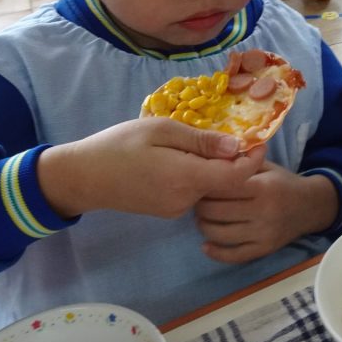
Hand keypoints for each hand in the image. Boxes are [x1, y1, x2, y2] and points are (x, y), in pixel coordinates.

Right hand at [38, 117, 265, 219]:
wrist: (83, 177)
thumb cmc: (119, 146)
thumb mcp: (161, 130)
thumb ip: (201, 141)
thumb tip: (237, 145)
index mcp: (187, 179)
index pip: (237, 177)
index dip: (253, 160)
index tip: (258, 140)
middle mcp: (186, 200)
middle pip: (226, 183)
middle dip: (235, 161)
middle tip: (231, 134)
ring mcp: (176, 209)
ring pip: (211, 188)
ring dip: (214, 168)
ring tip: (201, 143)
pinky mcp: (167, 210)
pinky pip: (194, 192)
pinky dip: (199, 176)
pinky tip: (183, 158)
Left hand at [194, 160, 337, 263]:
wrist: (312, 206)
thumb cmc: (283, 183)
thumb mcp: (266, 166)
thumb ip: (241, 163)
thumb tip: (211, 157)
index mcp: (263, 187)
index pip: (223, 186)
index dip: (206, 184)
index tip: (199, 181)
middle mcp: (263, 211)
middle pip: (217, 211)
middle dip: (200, 205)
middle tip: (197, 199)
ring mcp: (264, 233)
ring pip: (220, 234)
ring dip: (204, 226)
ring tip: (202, 217)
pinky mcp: (264, 249)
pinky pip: (234, 256)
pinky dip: (216, 252)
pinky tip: (206, 245)